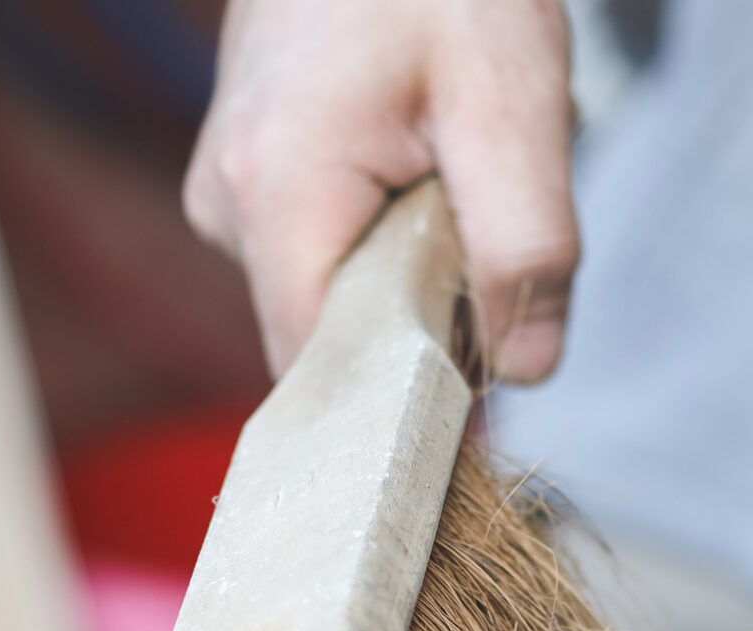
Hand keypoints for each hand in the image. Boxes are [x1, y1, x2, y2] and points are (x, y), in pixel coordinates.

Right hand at [184, 0, 578, 379]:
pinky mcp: (249, 179)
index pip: (326, 375)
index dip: (408, 401)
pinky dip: (389, 238)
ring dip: (412, 275)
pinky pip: (327, 253)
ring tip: (452, 178)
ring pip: (336, 298)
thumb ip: (527, 249)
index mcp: (274, 197)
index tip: (482, 399)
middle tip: (487, 243)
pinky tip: (423, 169)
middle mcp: (225, 206)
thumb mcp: (512, 107)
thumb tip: (525, 369)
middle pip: (333, 342)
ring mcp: (227, 193)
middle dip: (424, 325)